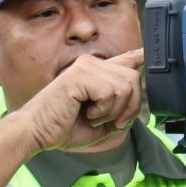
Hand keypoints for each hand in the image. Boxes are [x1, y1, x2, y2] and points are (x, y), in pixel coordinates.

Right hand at [17, 49, 143, 151]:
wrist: (36, 132)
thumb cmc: (63, 127)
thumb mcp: (100, 122)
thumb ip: (118, 113)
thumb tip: (137, 109)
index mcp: (95, 72)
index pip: (124, 59)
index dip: (140, 56)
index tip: (148, 53)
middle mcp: (91, 64)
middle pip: (134, 77)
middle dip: (130, 106)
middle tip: (113, 121)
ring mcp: (85, 67)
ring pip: (125, 86)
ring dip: (114, 111)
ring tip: (94, 117)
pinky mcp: (80, 76)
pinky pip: (110, 93)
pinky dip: (103, 111)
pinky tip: (87, 114)